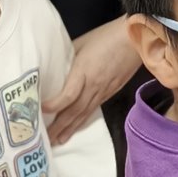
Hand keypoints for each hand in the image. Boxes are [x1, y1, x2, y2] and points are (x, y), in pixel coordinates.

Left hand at [44, 18, 138, 138]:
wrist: (136, 39)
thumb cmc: (107, 36)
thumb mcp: (82, 42)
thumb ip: (68, 57)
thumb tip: (55, 68)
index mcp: (84, 71)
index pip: (68, 95)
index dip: (54, 105)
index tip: (41, 109)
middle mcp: (94, 85)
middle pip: (74, 110)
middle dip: (59, 126)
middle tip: (46, 140)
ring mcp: (104, 91)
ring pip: (85, 114)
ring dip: (71, 128)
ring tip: (59, 140)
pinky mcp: (111, 92)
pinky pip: (94, 109)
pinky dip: (84, 120)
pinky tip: (77, 127)